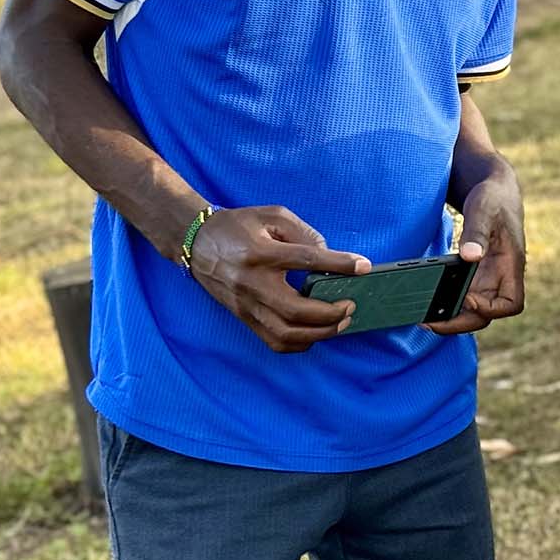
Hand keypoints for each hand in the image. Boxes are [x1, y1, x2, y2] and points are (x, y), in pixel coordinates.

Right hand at [188, 205, 368, 352]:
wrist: (196, 242)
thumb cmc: (238, 226)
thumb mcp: (272, 215)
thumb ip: (304, 233)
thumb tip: (329, 257)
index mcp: (260, 253)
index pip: (306, 260)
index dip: (338, 264)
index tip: (363, 267)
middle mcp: (252, 283)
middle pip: (296, 310)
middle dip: (330, 313)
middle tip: (350, 305)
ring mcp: (246, 305)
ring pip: (286, 333)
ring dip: (320, 333)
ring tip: (340, 322)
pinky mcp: (243, 317)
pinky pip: (273, 341)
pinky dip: (300, 343)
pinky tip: (316, 333)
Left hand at [426, 167, 525, 334]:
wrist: (492, 190)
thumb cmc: (492, 197)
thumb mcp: (484, 209)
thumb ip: (477, 232)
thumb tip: (470, 257)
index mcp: (512, 264)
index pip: (512, 303)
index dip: (490, 309)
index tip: (467, 298)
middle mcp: (501, 276)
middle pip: (487, 314)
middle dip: (460, 322)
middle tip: (428, 321)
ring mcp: (488, 277)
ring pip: (473, 310)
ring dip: (451, 316)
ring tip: (422, 315)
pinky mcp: (475, 274)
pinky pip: (462, 296)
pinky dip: (447, 302)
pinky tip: (426, 300)